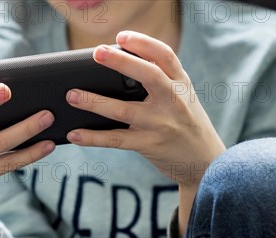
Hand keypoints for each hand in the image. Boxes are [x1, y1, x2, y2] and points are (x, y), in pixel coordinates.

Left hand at [65, 31, 225, 189]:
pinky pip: (116, 140)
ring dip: (95, 102)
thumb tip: (117, 67)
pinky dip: (93, 137)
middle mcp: (173, 101)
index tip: (121, 37)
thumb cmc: (186, 124)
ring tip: (72, 95)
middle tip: (97, 53)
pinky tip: (75, 133)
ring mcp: (161, 124)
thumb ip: (160, 81)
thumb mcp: (182, 97)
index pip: (165, 56)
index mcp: (181, 84)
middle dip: (121, 62)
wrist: (204, 162)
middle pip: (148, 75)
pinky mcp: (148, 145)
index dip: (143, 43)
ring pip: (124, 110)